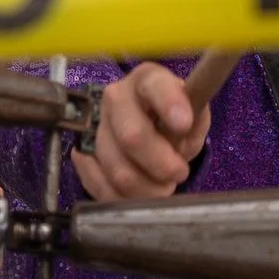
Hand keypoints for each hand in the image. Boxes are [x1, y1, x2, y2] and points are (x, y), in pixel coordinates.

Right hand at [71, 63, 208, 201]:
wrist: (146, 128)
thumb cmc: (174, 119)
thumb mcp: (194, 114)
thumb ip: (196, 118)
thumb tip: (185, 128)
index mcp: (147, 80)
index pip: (155, 86)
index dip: (169, 104)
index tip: (184, 124)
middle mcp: (115, 98)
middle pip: (132, 136)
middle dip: (161, 164)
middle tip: (178, 173)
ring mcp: (96, 127)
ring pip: (118, 170)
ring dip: (146, 188)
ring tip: (162, 187)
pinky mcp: (83, 155)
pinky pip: (99, 186)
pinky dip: (125, 198)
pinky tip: (140, 194)